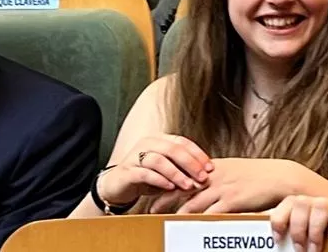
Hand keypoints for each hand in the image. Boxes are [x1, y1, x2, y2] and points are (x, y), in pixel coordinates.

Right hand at [97, 134, 213, 207]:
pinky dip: (160, 180)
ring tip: (188, 185)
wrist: (117, 187)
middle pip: (173, 149)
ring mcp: (135, 156)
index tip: (210, 168)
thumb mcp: (167, 172)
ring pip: (159, 160)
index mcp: (159, 140)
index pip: (182, 142)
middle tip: (202, 177)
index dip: (198, 154)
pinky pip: (145, 173)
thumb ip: (183, 170)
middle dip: (190, 164)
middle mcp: (147, 144)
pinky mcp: (127, 171)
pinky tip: (170, 187)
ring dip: (176, 173)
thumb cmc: (146, 177)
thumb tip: (206, 176)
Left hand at [165, 158, 317, 213]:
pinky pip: (210, 214)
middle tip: (149, 208)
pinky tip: (188, 228)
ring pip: (192, 203)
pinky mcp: (232, 201)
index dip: (167, 182)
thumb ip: (219, 175)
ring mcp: (223, 189)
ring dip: (175, 214)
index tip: (154, 190)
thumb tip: (205, 182)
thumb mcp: (236, 170)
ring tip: (163, 223)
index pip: (185, 173)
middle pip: (182, 188)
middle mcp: (215, 176)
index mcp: (215, 167)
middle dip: (164, 199)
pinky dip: (197, 222)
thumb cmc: (261, 175)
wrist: (281, 178)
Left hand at [271, 196, 327, 249]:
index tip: (278, 239)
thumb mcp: (308, 240)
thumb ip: (300, 240)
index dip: (279, 219)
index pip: (288, 202)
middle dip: (298, 229)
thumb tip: (282, 247)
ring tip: (316, 248)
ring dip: (315, 229)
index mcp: (305, 207)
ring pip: (319, 204)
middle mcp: (319, 202)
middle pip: (300, 202)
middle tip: (300, 250)